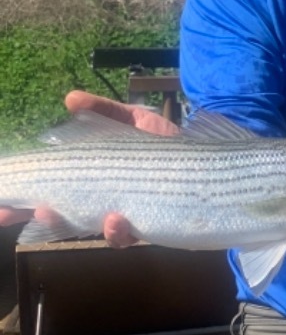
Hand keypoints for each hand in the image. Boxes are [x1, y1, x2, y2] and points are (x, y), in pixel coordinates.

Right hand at [0, 91, 169, 245]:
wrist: (215, 169)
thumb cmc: (169, 146)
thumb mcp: (136, 122)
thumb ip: (106, 112)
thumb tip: (71, 98)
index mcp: (90, 176)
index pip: (47, 187)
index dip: (20, 193)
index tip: (1, 199)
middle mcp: (99, 199)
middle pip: (53, 212)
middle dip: (28, 213)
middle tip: (2, 213)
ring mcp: (121, 215)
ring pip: (84, 228)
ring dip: (63, 223)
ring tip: (48, 212)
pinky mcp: (147, 227)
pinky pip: (126, 236)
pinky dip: (116, 230)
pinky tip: (114, 218)